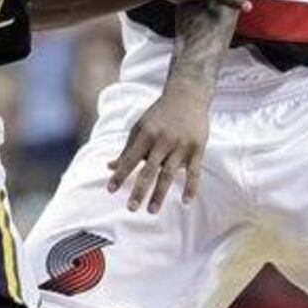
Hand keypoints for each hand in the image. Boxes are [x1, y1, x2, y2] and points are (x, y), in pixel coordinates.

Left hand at [106, 88, 208, 213]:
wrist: (187, 96)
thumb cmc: (158, 115)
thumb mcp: (139, 127)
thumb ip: (127, 149)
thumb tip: (109, 167)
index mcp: (146, 134)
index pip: (130, 159)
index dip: (120, 175)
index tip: (110, 190)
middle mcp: (162, 141)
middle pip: (149, 170)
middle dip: (139, 190)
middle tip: (130, 208)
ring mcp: (181, 146)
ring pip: (169, 174)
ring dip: (160, 194)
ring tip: (151, 211)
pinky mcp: (198, 149)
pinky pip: (194, 172)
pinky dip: (190, 187)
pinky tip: (185, 202)